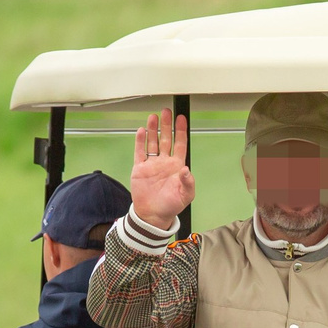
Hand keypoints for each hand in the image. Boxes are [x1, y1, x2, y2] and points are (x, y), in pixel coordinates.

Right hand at [129, 107, 193, 227]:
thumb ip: (188, 182)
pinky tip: (142, 131)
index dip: (181, 131)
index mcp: (177, 166)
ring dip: (153, 130)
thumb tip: (186, 170)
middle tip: (166, 112)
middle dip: (166, 125)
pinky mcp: (140, 168)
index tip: (181, 119)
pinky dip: (140, 141)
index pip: (180, 144)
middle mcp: (165, 162)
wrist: (152, 215)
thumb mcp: (186, 196)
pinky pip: (140, 152)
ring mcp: (152, 164)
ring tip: (153, 117)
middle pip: (166, 139)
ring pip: (152, 142)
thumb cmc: (171, 206)